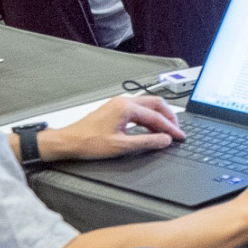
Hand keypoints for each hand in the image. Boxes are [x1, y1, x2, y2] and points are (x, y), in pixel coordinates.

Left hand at [42, 94, 185, 160]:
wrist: (68, 141)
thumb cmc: (89, 143)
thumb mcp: (121, 146)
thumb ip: (146, 142)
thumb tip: (165, 140)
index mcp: (127, 107)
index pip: (156, 116)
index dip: (170, 128)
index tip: (179, 136)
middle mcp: (124, 101)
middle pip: (156, 104)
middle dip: (169, 117)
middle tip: (177, 130)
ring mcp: (119, 103)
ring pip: (148, 104)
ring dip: (160, 116)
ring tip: (166, 129)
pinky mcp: (115, 108)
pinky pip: (139, 108)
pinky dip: (149, 116)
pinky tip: (150, 127)